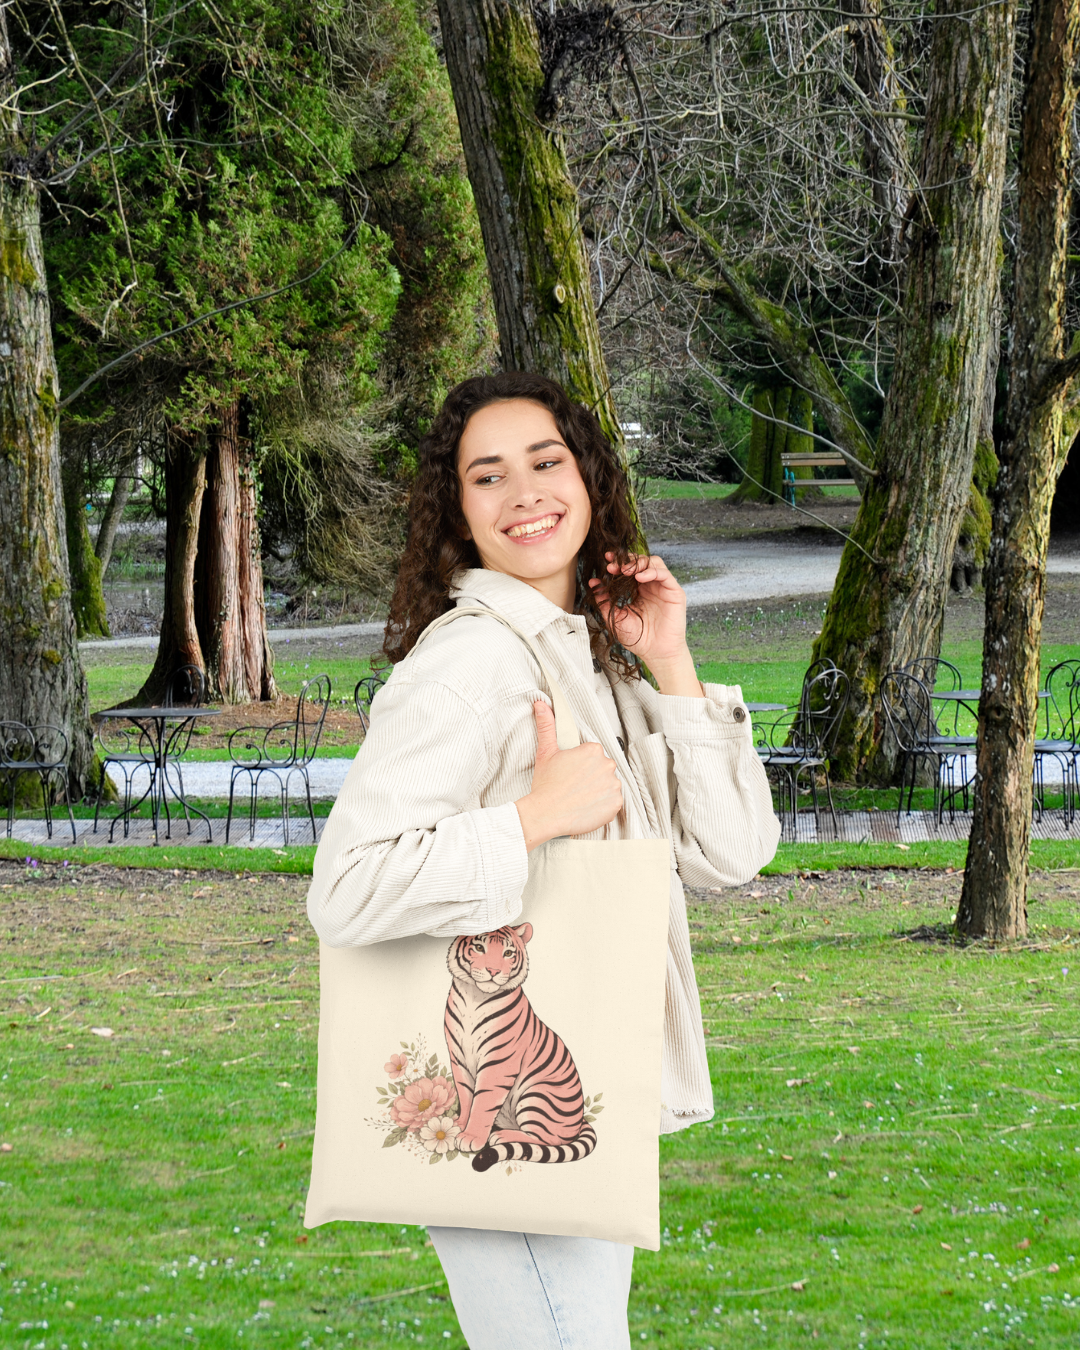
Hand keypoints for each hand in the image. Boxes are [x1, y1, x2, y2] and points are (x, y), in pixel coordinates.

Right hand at [514, 701, 622, 851]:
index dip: (581, 765)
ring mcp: (613, 785)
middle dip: (592, 776)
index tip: (571, 773)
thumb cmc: (546, 785)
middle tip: (574, 786)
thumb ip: (547, 726)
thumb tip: (540, 704)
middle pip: (603, 769)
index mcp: (593, 750)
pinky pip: (613, 802)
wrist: (546, 814)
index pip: (593, 755)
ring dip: (599, 790)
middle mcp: (607, 765)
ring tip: (580, 797)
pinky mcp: (616, 804)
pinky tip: (588, 806)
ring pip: (609, 785)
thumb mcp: (545, 752)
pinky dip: (604, 805)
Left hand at [588, 552, 701, 696]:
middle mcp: (651, 586)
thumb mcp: (616, 617)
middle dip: (626, 560)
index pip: (629, 569)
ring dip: (638, 562)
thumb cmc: (638, 638)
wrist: (656, 654)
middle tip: (612, 566)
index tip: (605, 561)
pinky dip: (651, 571)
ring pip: (654, 563)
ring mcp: (663, 588)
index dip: (618, 562)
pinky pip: (664, 574)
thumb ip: (605, 601)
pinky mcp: (674, 592)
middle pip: (641, 562)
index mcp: (638, 590)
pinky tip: (639, 577)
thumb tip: (593, 584)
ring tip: (625, 570)